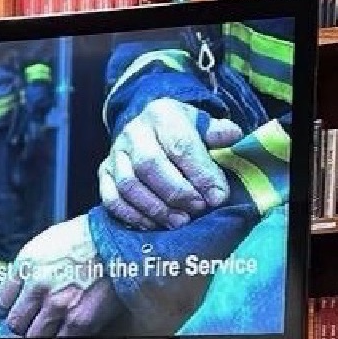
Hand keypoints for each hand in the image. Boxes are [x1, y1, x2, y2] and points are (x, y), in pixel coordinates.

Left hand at [0, 215, 122, 336]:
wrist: (119, 240)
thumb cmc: (86, 239)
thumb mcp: (46, 243)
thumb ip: (27, 269)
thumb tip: (16, 293)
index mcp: (27, 265)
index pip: (3, 300)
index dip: (12, 304)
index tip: (19, 305)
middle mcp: (39, 286)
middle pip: (15, 323)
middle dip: (23, 323)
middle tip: (33, 320)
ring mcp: (58, 305)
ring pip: (35, 337)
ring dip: (40, 334)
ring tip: (52, 326)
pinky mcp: (80, 320)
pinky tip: (68, 328)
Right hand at [98, 98, 243, 229]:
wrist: (151, 130)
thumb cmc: (183, 132)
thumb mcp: (203, 126)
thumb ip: (218, 134)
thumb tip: (234, 138)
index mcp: (162, 114)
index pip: (180, 145)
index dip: (200, 173)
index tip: (218, 197)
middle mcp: (133, 132)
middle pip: (150, 165)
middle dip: (177, 192)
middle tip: (198, 210)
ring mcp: (115, 153)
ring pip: (129, 185)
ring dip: (156, 208)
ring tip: (180, 222)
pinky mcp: (103, 173)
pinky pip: (112, 199)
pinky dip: (133, 215)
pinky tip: (155, 225)